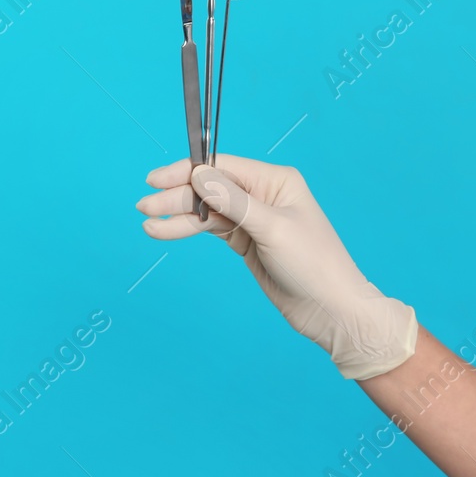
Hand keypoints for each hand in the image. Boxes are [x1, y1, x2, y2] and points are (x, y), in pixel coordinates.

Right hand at [137, 153, 416, 380]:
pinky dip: (187, 230)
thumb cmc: (313, 265)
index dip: (187, 171)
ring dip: (178, 215)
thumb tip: (199, 175)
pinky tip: (164, 232)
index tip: (155, 179)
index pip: (223, 167)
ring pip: (207, 209)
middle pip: (210, 188)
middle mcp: (263, 193)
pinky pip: (211, 229)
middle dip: (177, 196)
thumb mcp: (272, 229)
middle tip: (144, 207)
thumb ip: (234, 201)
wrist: (331, 309)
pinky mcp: (246, 241)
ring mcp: (253, 218)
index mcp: (276, 180)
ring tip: (146, 223)